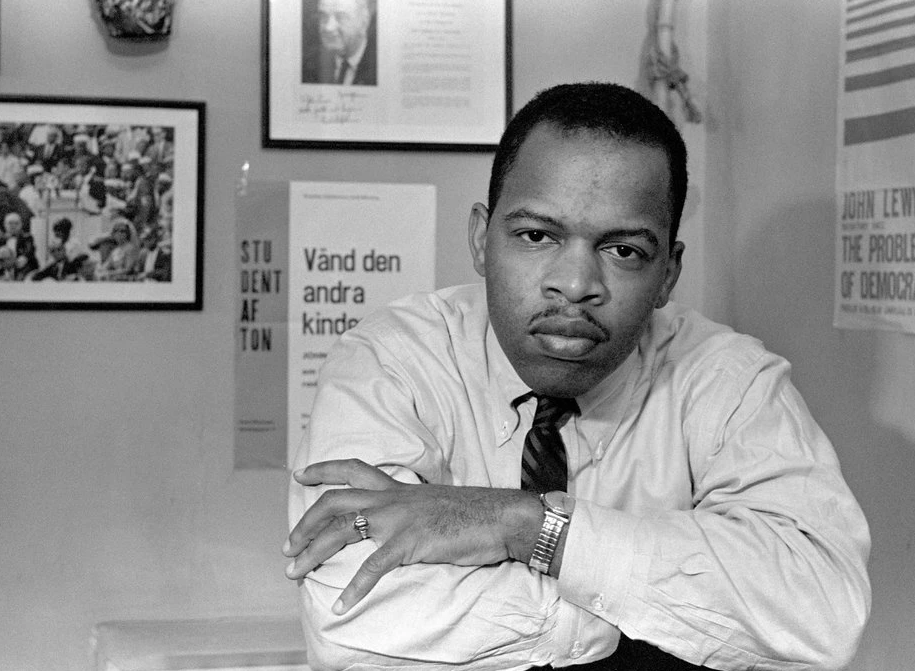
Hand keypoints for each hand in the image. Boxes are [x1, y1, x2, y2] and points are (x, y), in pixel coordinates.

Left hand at [284, 458, 541, 613]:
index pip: (353, 469)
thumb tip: (399, 525)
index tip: (301, 473)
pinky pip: (373, 567)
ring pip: (342, 530)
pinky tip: (341, 605)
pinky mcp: (411, 542)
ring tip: (294, 572)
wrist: (502, 516)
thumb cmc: (474, 514)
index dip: (324, 469)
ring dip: (312, 552)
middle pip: (335, 501)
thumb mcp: (435, 505)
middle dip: (305, 523)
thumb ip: (412, 511)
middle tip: (287, 546)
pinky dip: (354, 588)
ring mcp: (399, 519)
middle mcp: (392, 499)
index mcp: (399, 489)